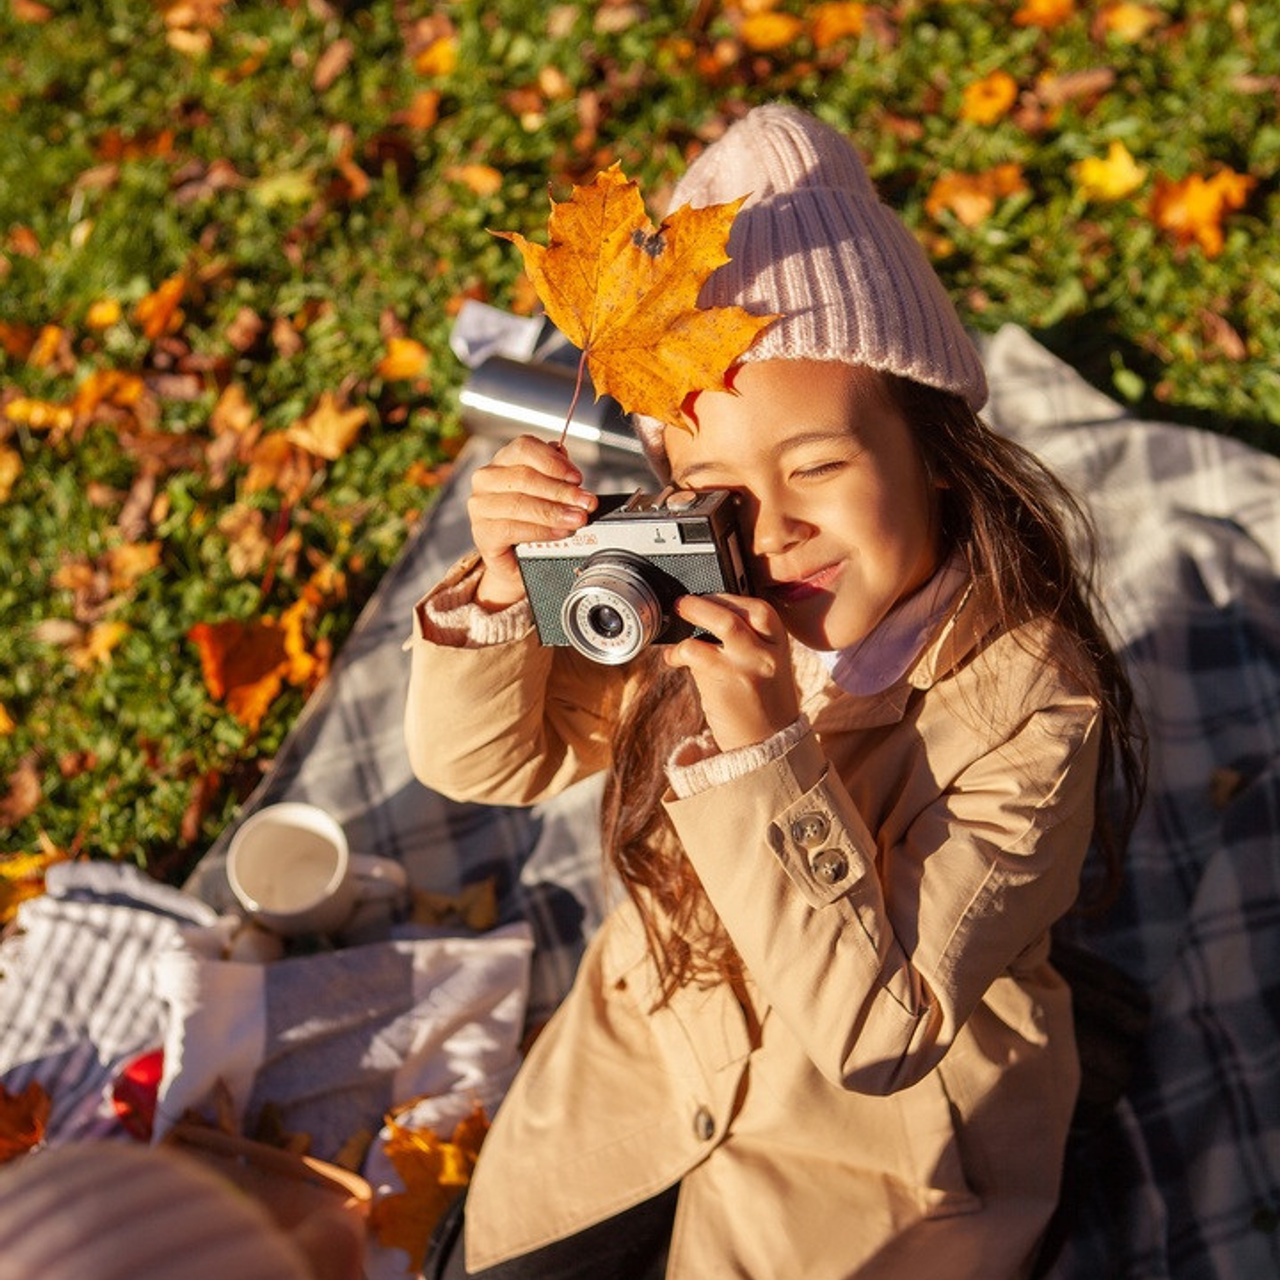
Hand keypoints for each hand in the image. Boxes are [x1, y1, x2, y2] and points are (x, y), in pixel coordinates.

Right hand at [466, 435, 596, 609]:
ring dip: (554, 512)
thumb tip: (568, 464)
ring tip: (577, 519)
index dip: (554, 461)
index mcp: (503, 462)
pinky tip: (559, 532)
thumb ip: (556, 475)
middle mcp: (487, 480)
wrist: (517, 562)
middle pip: (525, 477)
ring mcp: (481, 507)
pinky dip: (541, 531)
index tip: (576, 477)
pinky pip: (513, 529)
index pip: (524, 447)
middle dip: (562, 491)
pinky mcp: (482, 533)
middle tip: (586, 503)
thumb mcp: (547, 494)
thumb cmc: (531, 523)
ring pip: (520, 504)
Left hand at [663, 593, 799, 751]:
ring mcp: (748, 665)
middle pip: (739, 611)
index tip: (711, 598)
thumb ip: (748, 642)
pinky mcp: (726, 682)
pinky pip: (696, 653)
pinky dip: (678, 651)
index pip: (759, 608)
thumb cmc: (761, 703)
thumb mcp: (768, 666)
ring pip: (722, 624)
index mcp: (779, 644)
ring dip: (693, 615)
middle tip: (684, 603)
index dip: (730, 598)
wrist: (769, 745)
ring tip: (676, 620)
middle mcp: (767, 651)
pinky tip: (673, 658)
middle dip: (706, 601)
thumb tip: (706, 618)